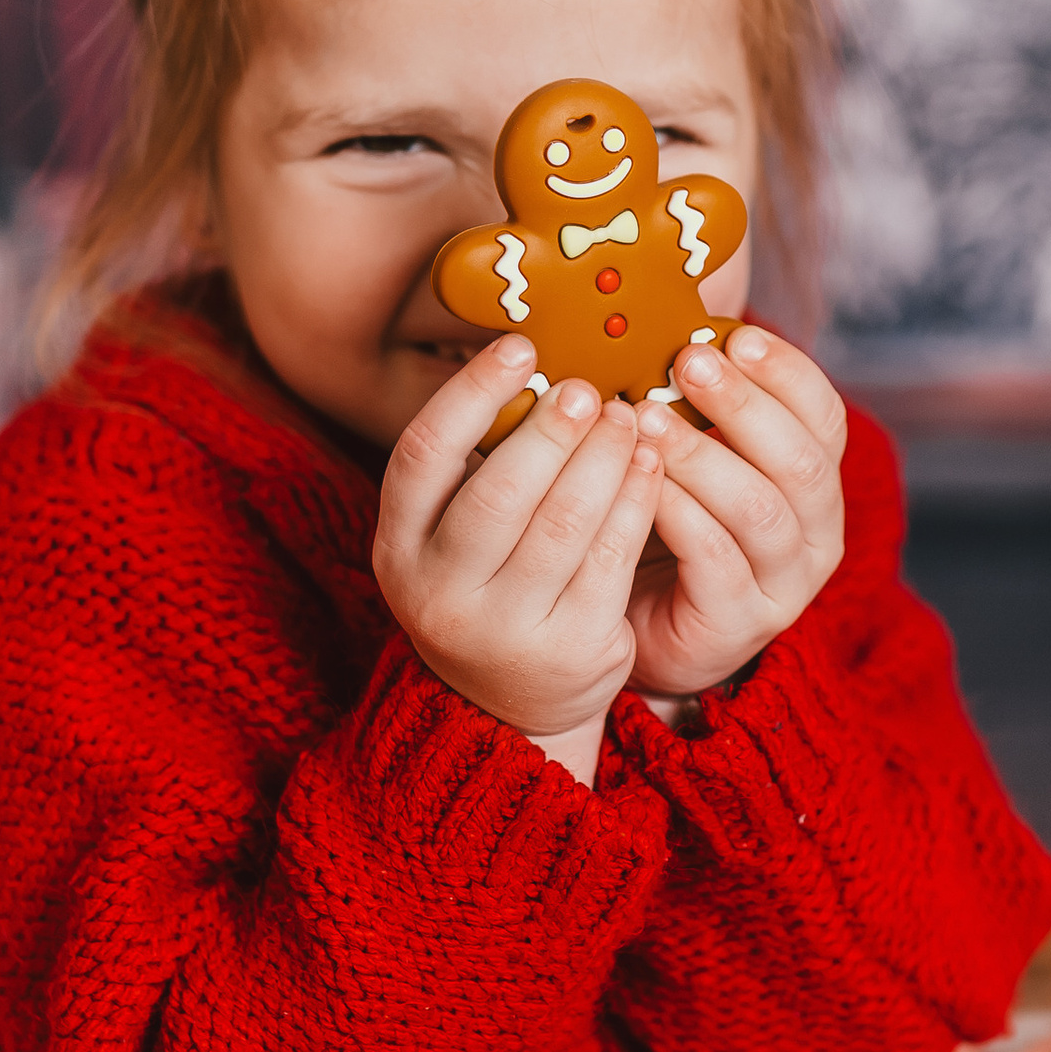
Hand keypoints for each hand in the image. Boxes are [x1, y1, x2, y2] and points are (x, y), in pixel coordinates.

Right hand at [375, 334, 667, 777]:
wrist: (513, 705)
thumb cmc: (486, 587)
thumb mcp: (451, 537)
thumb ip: (476, 467)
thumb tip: (533, 361)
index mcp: (399, 549)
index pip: (422, 456)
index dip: (470, 394)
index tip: (518, 346)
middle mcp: (440, 593)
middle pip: (499, 492)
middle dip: (550, 431)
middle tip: (586, 388)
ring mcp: (506, 628)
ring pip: (564, 523)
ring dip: (603, 459)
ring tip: (627, 417)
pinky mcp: (573, 647)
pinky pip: (612, 558)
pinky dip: (636, 501)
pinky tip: (651, 465)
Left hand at [624, 328, 846, 702]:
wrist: (641, 628)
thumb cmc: (664, 526)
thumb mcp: (693, 457)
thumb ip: (696, 403)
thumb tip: (669, 318)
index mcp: (815, 483)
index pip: (825, 417)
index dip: (786, 372)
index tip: (733, 335)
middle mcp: (817, 533)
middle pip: (802, 461)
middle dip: (744, 405)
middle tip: (686, 363)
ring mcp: (784, 585)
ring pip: (760, 510)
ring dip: (702, 456)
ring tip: (647, 419)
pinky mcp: (740, 623)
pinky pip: (715, 559)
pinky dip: (679, 513)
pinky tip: (642, 482)